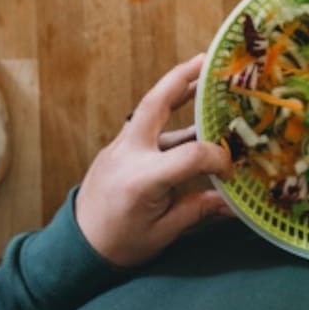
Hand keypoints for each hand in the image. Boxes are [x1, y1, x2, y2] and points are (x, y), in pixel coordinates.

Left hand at [76, 54, 233, 266]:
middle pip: (155, 104)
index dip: (218, 159)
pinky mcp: (117, 149)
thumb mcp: (162, 233)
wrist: (76, 248)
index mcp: (141, 179)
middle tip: (207, 61)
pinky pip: (145, 125)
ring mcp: (119, 147)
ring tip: (204, 79)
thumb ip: (197, 209)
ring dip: (176, 92)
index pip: (191, 154)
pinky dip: (168, 116)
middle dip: (182, 78)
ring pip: (148, 109)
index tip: (230, 171)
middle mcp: (128, 154)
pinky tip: (190, 116)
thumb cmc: (119, 245)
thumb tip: (233, 201)